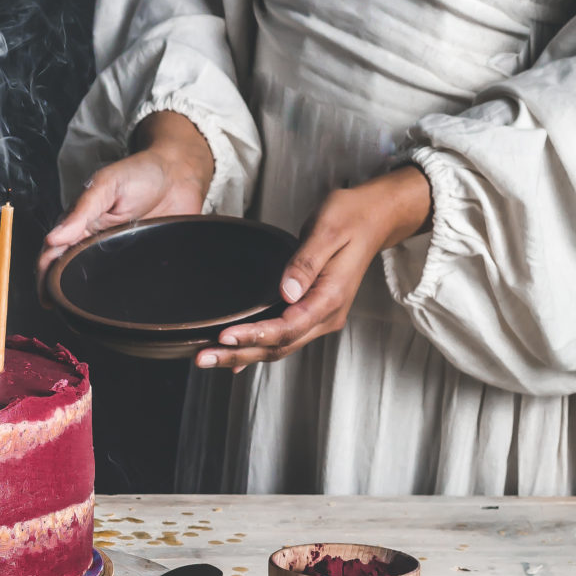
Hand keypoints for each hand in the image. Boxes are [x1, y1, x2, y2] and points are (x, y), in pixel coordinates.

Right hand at [36, 110, 214, 296]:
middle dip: (61, 292)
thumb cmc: (140, 173)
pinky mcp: (140, 259)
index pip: (54, 253)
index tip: (45, 296)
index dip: (45, 275)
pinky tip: (115, 310)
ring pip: (96, 280)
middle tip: (60, 311)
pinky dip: (119, 294)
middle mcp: (95, 242)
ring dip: (87, 297)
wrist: (181, 173)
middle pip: (70, 271)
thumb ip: (80, 211)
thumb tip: (52, 239)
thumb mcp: (106, 185)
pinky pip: (126, 280)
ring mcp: (117, 253)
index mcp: (81, 224)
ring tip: (81, 319)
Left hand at [196, 165, 431, 371]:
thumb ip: (306, 262)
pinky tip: (232, 357)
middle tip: (202, 358)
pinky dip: (255, 348)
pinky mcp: (310, 312)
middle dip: (239, 354)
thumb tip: (287, 292)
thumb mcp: (328, 229)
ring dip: (242, 355)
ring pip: (278, 346)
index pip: (288, 327)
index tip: (225, 336)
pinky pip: (282, 337)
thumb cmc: (350, 216)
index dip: (255, 335)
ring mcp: (319, 317)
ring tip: (206, 358)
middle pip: (278, 346)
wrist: (373, 217)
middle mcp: (326, 315)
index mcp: (330, 297)